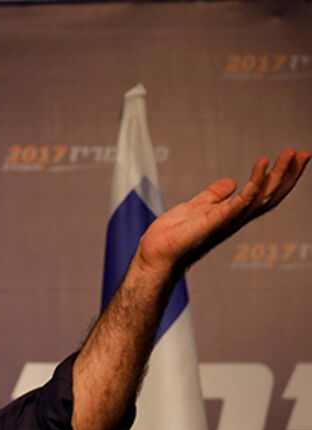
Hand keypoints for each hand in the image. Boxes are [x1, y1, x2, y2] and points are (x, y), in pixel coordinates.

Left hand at [134, 149, 309, 276]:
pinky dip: (254, 184)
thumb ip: (214, 195)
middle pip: (271, 195)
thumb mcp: (197, 207)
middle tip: (304, 153)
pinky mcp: (215, 221)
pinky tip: (262, 166)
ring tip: (290, 155)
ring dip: (278, 175)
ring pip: (262, 197)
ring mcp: (227, 221)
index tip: (295, 157)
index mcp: (233, 214)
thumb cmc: (173, 236)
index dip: (281, 177)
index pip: (264, 194)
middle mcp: (235, 218)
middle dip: (289, 174)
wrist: (155, 253)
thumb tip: (231, 182)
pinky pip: (240, 201)